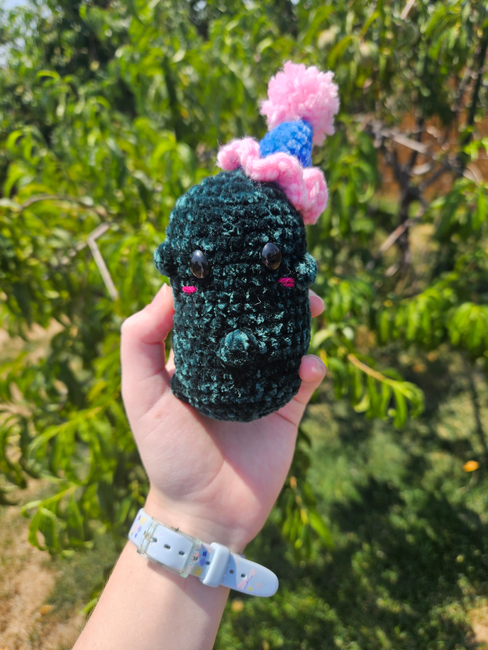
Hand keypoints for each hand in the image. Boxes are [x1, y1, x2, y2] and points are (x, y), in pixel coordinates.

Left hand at [121, 284, 325, 551]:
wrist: (203, 512)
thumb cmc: (167, 453)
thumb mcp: (140, 394)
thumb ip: (141, 341)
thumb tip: (168, 289)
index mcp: (197, 354)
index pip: (214, 305)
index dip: (228, 278)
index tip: (242, 253)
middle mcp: (230, 364)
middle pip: (256, 316)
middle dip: (275, 292)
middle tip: (291, 275)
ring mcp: (261, 385)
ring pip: (286, 340)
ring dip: (301, 319)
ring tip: (312, 306)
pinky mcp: (286, 409)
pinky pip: (305, 379)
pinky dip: (312, 366)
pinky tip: (308, 364)